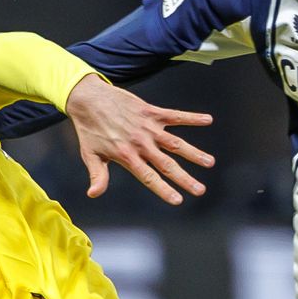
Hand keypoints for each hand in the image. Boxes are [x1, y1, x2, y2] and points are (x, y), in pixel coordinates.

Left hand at [63, 75, 214, 203]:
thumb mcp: (90, 155)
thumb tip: (94, 194)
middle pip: (167, 165)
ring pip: (175, 143)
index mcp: (127, 156)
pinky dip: (191, 117)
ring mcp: (148, 127)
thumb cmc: (89, 129)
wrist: (88, 98)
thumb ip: (98, 176)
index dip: (164, 189)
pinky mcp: (151, 112)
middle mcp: (140, 144)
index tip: (178, 200)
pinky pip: (175, 115)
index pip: (149, 178)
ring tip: (209, 162)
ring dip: (194, 153)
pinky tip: (208, 120)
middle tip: (200, 190)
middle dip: (185, 179)